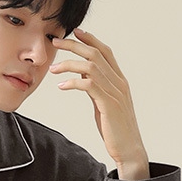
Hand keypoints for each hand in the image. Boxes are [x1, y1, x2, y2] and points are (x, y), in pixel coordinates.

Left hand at [49, 27, 148, 173]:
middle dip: (74, 45)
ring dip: (69, 64)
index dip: (90, 39)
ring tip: (53, 68)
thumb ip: (95, 87)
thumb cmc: (115, 128)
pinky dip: (73, 83)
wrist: (128, 148)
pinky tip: (61, 86)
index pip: (105, 51)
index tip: (75, 32)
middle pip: (96, 54)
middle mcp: (119, 82)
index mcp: (119, 80)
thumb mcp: (103, 103)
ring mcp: (115, 92)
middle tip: (56, 41)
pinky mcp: (108, 104)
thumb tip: (82, 74)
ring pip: (91, 67)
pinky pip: (88, 86)